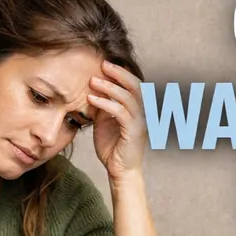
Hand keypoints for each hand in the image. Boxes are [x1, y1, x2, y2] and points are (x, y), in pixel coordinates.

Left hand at [88, 60, 146, 183]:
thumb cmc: (113, 148)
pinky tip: (92, 99)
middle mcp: (143, 113)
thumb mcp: (105, 122)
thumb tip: (94, 90)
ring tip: (93, 81)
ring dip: (110, 87)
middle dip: (119, 73)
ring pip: (128, 97)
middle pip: (136, 86)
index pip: (134, 85)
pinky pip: (120, 112)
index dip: (121, 73)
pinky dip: (105, 103)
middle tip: (103, 64)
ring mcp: (140, 122)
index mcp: (138, 110)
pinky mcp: (134, 132)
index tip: (104, 64)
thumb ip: (103, 106)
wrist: (120, 171)